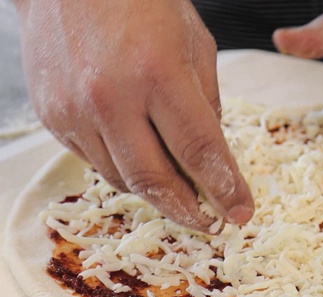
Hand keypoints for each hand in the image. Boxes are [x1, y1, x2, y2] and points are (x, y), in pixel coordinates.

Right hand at [16, 0, 252, 229]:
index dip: (224, 188)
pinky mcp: (54, 118)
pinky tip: (143, 161)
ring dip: (157, 193)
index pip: (199, 149)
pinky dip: (124, 170)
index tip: (241, 213)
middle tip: (212, 223)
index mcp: (158, 73)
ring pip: (123, 179)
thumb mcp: (194, 43)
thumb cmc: (141, 3)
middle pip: (155, 180)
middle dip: (189, 210)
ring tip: (181, 195)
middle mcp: (112, 98)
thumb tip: (211, 156)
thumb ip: (207, 101)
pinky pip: (95, 162)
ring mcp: (76, 111)